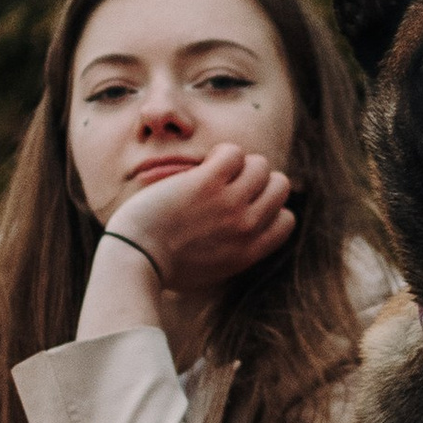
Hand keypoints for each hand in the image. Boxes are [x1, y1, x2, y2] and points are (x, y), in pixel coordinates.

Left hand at [107, 142, 294, 296]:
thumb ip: (235, 251)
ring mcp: (229, 204)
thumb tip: (245, 231)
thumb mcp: (212, 269)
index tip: (246, 205)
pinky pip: (233, 152)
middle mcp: (246, 228)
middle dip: (257, 181)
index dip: (268, 207)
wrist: (135, 258)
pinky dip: (222, 153)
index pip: (287, 220)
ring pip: (259, 165)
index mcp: (250, 252)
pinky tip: (204, 164)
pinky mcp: (206, 183)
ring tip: (216, 171)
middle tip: (231, 184)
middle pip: (279, 186)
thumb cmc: (164, 265)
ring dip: (239, 164)